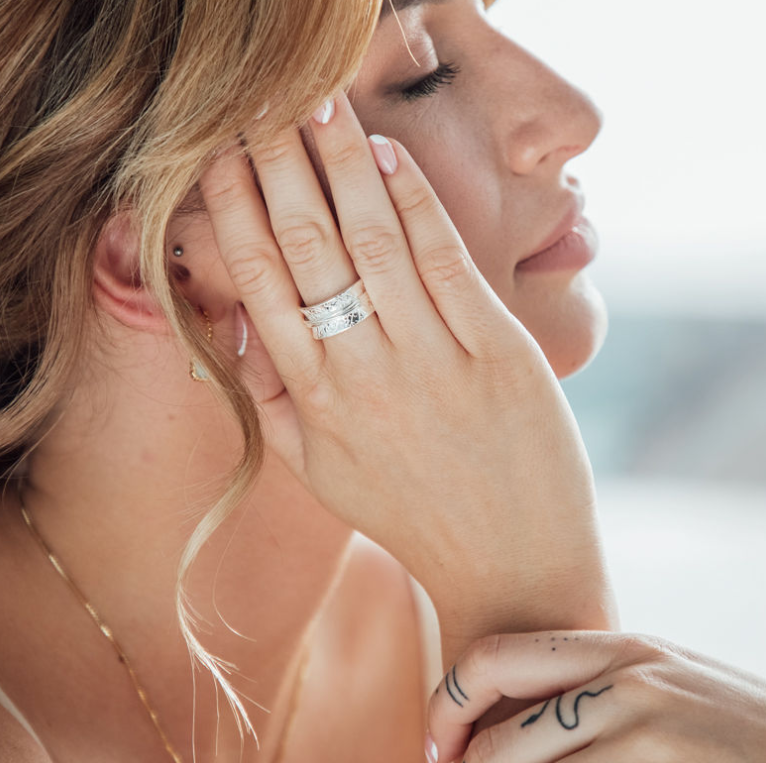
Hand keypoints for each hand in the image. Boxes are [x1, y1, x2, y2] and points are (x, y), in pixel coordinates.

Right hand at [199, 90, 608, 641]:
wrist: (510, 567)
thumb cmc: (413, 515)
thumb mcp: (323, 475)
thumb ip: (274, 404)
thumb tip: (243, 327)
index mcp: (315, 403)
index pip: (260, 285)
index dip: (236, 212)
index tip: (220, 158)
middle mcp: (364, 376)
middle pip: (308, 248)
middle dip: (279, 167)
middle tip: (262, 106)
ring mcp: (433, 362)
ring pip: (373, 240)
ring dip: (341, 164)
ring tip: (319, 105)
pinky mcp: (498, 353)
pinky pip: (444, 261)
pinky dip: (414, 201)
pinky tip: (388, 156)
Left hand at [426, 630, 765, 761]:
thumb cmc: (728, 726)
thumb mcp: (659, 683)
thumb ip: (591, 687)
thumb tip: (506, 722)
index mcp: (618, 648)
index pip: (496, 657)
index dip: (450, 702)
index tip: (440, 743)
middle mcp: (626, 685)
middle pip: (503, 737)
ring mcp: (646, 737)